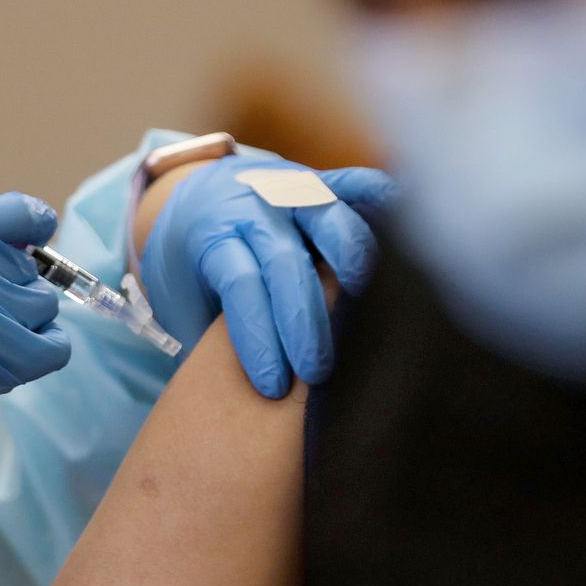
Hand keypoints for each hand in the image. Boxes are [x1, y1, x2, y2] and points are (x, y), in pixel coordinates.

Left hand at [141, 155, 393, 397]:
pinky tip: (402, 218)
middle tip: (318, 372)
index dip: (258, 336)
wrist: (191, 197)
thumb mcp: (183, 301)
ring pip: (324, 215)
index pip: (239, 284)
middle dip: (304, 320)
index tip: (273, 386)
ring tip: (367, 300)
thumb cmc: (194, 269)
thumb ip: (211, 337)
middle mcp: (250, 207)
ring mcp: (287, 187)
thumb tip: (236, 408)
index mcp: (210, 236)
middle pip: (284, 261)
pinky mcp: (317, 178)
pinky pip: (351, 182)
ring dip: (349, 257)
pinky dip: (377, 196)